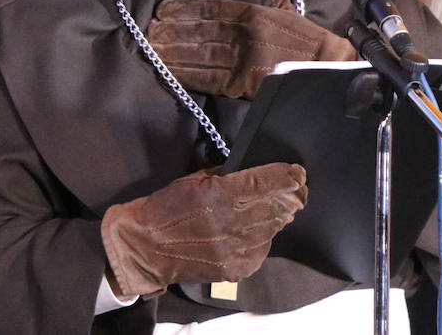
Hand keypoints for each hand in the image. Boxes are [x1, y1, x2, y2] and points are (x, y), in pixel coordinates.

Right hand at [101, 163, 307, 298]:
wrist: (144, 247)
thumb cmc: (165, 208)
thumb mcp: (191, 181)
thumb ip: (223, 178)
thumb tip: (251, 174)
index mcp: (219, 195)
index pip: (266, 183)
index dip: (287, 176)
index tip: (298, 173)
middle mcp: (232, 222)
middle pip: (276, 207)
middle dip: (290, 196)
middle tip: (298, 189)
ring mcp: (236, 249)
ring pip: (272, 229)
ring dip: (278, 217)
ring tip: (280, 208)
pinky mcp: (236, 269)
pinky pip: (261, 250)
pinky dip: (263, 238)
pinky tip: (257, 231)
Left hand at [147, 0, 354, 98]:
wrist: (327, 67)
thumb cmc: (304, 37)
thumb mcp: (285, 5)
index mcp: (252, 12)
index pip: (210, 7)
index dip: (184, 9)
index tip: (162, 9)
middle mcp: (242, 34)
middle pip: (198, 31)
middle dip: (171, 31)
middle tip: (148, 30)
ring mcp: (241, 59)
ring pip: (198, 53)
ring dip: (172, 52)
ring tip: (151, 48)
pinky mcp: (241, 83)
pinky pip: (207, 77)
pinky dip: (186, 74)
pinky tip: (169, 70)